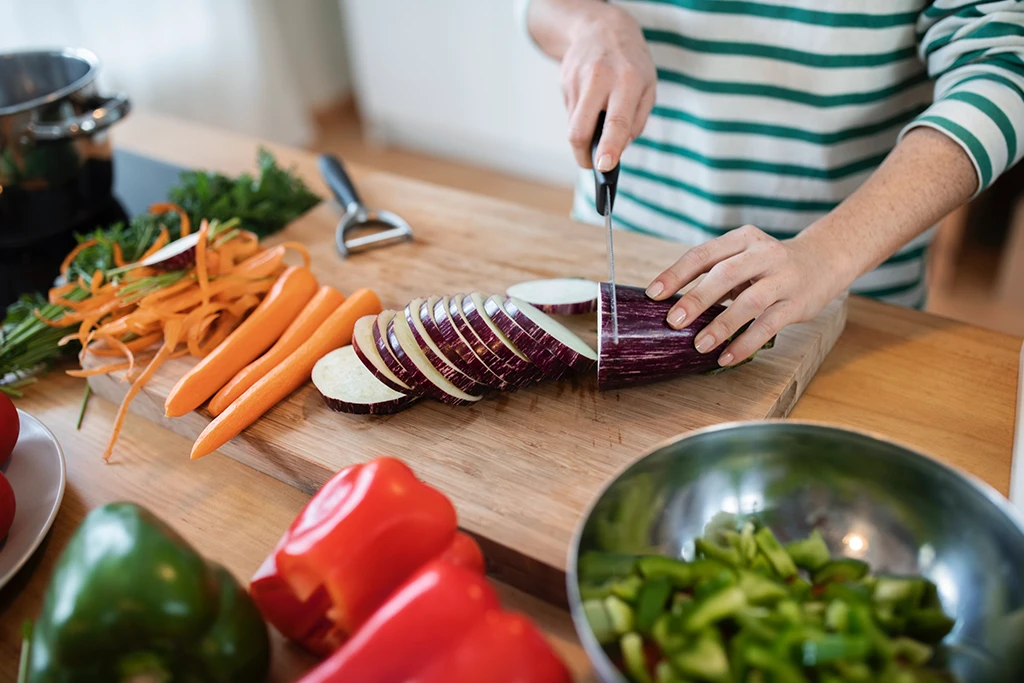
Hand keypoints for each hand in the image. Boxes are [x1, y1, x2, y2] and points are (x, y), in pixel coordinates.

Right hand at [561, 4, 655, 170]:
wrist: (601, 28)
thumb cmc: (631, 63)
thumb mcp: (649, 87)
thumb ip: (637, 120)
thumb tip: (619, 149)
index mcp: (628, 81)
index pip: (616, 121)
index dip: (610, 147)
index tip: (604, 167)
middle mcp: (599, 79)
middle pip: (580, 130)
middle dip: (582, 155)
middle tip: (590, 164)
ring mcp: (577, 80)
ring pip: (573, 125)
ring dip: (584, 134)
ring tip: (598, 119)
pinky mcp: (564, 81)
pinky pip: (571, 112)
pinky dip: (581, 117)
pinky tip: (591, 102)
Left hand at [645, 226, 849, 365]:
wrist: (826, 258)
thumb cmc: (770, 264)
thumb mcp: (743, 258)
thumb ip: (715, 275)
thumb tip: (674, 305)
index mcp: (742, 239)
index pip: (703, 254)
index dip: (676, 274)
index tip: (654, 294)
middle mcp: (763, 254)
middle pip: (724, 274)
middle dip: (696, 299)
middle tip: (673, 321)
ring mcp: (783, 278)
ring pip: (749, 302)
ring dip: (721, 325)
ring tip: (699, 345)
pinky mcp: (797, 303)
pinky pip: (768, 326)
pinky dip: (745, 343)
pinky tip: (726, 357)